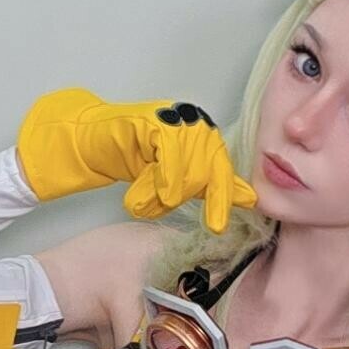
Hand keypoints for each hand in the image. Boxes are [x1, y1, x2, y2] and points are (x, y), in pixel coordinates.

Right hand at [15, 88, 257, 230]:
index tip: (217, 227)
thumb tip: (249, 198)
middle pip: (204, 177)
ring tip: (144, 194)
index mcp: (208, 142)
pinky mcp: (160, 121)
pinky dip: (162, 179)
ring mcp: (181, 121)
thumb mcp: (178, 179)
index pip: (223, 174)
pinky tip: (153, 190)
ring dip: (163, 193)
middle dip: (180, 197)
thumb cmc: (136, 158)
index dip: (221, 201)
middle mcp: (200, 128)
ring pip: (188, 170)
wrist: (99, 140)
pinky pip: (170, 156)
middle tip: (158, 201)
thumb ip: (209, 186)